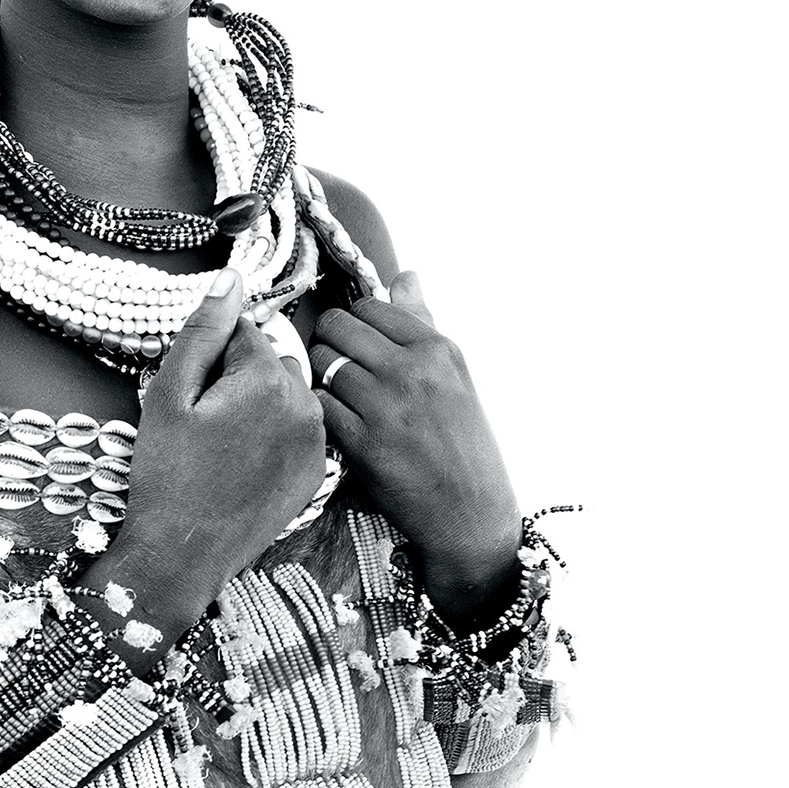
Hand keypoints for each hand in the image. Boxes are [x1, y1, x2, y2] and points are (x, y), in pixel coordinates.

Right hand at [106, 275, 328, 629]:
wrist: (185, 552)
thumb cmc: (168, 474)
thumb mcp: (171, 394)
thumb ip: (204, 330)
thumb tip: (231, 277)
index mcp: (268, 379)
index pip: (243, 334)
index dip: (210, 358)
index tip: (194, 394)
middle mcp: (305, 405)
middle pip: (269, 362)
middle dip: (238, 378)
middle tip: (205, 422)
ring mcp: (317, 441)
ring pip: (286, 395)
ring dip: (259, 405)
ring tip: (225, 444)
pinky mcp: (316, 472)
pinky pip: (298, 431)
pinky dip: (275, 436)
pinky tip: (244, 463)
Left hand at [310, 273, 520, 626]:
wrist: (469, 511)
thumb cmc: (462, 442)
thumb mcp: (455, 375)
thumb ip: (423, 323)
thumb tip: (405, 276)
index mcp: (436, 348)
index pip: (369, 306)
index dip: (352, 322)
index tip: (353, 341)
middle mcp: (411, 370)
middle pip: (337, 327)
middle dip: (328, 342)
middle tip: (335, 366)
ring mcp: (385, 406)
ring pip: (321, 363)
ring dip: (319, 377)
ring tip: (335, 396)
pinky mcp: (363, 443)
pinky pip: (319, 406)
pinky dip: (319, 411)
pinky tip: (334, 422)